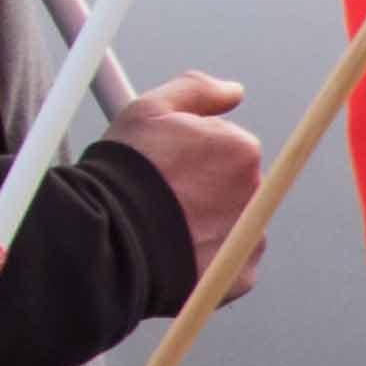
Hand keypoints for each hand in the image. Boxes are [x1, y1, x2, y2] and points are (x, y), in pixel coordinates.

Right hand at [103, 69, 263, 271]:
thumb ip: (196, 90)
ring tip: (164, 227)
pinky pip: (230, 262)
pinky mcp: (241, 275)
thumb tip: (234, 91)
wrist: (109, 237)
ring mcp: (250, 236)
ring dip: (208, 222)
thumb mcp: (149, 110)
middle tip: (162, 197)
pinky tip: (174, 251)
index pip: (227, 146)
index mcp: (239, 148)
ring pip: (235, 223)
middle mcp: (256, 191)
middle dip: (204, 189)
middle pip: (234, 185)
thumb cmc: (125, 171)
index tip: (163, 166)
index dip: (192, 154)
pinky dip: (208, 257)